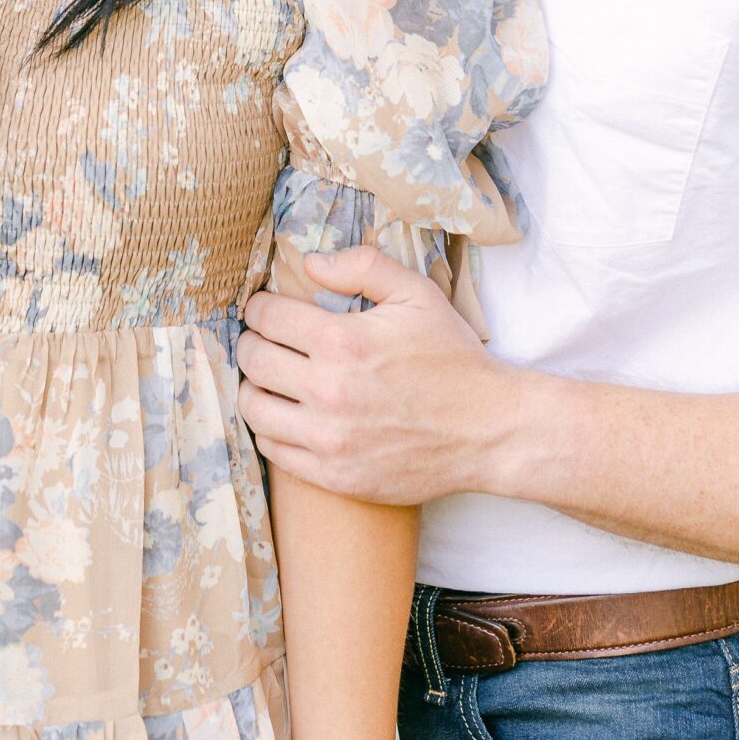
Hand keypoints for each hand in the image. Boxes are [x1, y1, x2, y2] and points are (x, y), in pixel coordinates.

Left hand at [239, 246, 511, 504]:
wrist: (488, 430)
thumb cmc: (453, 357)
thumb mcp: (417, 294)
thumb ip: (362, 266)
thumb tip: (310, 264)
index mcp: (344, 341)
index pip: (266, 317)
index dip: (259, 307)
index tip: (265, 309)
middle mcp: (329, 391)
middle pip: (253, 360)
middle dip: (250, 342)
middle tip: (261, 339)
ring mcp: (329, 439)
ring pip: (254, 409)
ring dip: (253, 387)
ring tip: (267, 378)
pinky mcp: (335, 475)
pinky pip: (274, 451)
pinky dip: (270, 429)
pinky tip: (284, 415)